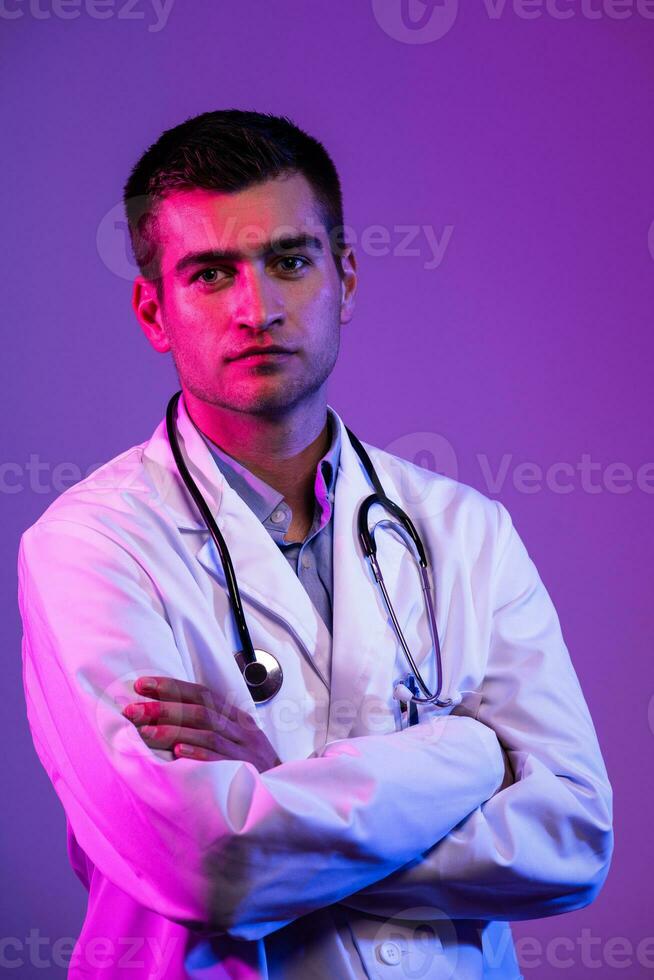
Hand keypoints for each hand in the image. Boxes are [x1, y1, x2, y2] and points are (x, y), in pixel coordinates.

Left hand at [121, 675, 281, 771]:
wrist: (285, 794)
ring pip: (208, 733)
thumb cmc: (251, 768)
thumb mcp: (234, 740)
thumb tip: (163, 715)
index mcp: (236, 718)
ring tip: (145, 732)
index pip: (201, 694)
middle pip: (201, 710)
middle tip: (133, 709)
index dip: (171, 687)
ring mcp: (245, 751)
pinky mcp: (247, 773)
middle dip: (164, 707)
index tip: (141, 684)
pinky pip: (222, 761)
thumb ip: (207, 727)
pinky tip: (178, 752)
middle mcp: (241, 730)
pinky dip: (200, 755)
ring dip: (175, 730)